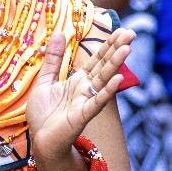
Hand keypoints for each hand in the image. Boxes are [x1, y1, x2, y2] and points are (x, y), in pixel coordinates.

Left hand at [27, 27, 132, 168]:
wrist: (40, 141)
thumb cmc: (43, 114)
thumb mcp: (45, 81)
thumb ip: (54, 59)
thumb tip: (59, 33)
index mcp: (78, 80)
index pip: (97, 59)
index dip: (108, 45)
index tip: (121, 29)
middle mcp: (86, 89)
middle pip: (103, 66)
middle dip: (116, 49)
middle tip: (131, 33)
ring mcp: (86, 101)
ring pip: (103, 80)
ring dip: (115, 65)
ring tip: (127, 49)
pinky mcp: (81, 116)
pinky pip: (96, 102)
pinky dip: (106, 91)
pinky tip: (116, 80)